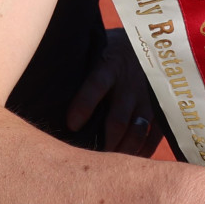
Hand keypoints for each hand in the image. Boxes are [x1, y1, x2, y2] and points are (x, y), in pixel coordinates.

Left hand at [66, 27, 164, 156]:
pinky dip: (141, 151)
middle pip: (117, 119)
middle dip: (104, 142)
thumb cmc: (111, 48)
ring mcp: (147, 96)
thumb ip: (80, 69)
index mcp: (109, 65)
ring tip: (108, 165)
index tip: (71, 125)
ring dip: (122, 151)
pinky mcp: (161, 107)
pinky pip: (153, 135)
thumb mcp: (96, 48)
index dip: (84, 105)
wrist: (153, 38)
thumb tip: (44, 86)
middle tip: (88, 159)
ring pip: (136, 131)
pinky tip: (128, 162)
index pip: (96, 85)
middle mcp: (130, 82)